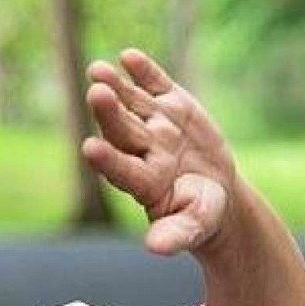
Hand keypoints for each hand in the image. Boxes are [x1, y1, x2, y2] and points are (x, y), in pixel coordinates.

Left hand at [84, 49, 236, 256]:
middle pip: (123, 131)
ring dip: (117, 86)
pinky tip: (129, 57)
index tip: (90, 149)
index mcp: (145, 183)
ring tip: (98, 70)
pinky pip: (156, 86)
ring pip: (132, 104)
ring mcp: (156, 126)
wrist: (215, 194)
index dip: (107, 160)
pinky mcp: (172, 106)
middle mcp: (144, 151)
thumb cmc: (200, 217)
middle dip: (109, 113)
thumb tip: (155, 248)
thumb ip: (174, 235)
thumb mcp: (192, 228)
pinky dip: (145, 72)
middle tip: (95, 94)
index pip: (122, 170)